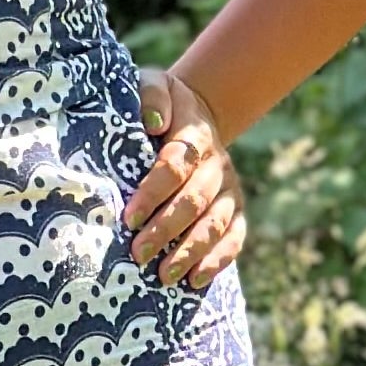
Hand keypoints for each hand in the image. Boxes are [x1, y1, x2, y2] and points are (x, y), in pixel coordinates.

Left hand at [126, 65, 246, 292]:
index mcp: (194, 135)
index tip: (129, 216)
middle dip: (166, 229)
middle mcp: (216, 164)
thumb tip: (153, 124)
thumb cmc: (161, 107)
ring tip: (165, 276)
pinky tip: (196, 279)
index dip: (153, 192)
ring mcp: (229, 188)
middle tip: (139, 253)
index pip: (175, 166)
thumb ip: (151, 98)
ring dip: (191, 251)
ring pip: (214, 223)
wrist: (194, 114)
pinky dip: (219, 260)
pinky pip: (234, 237)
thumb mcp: (152, 86)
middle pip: (194, 200)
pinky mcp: (236, 208)